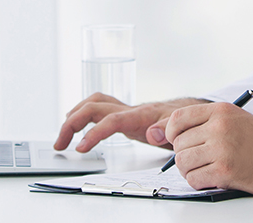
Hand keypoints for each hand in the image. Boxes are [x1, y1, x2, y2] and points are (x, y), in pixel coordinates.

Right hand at [53, 93, 208, 151]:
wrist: (192, 112)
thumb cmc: (185, 120)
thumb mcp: (181, 127)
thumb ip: (167, 128)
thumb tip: (152, 132)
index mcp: (141, 115)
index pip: (111, 121)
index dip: (94, 133)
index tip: (80, 148)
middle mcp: (130, 110)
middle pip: (94, 108)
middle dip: (72, 123)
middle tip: (60, 144)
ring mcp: (126, 111)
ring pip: (94, 104)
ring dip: (74, 116)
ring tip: (62, 136)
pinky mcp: (126, 114)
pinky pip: (100, 109)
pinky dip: (84, 114)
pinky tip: (77, 125)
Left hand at [165, 102, 252, 194]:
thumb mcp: (236, 119)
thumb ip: (207, 123)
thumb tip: (170, 134)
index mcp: (221, 111)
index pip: (178, 119)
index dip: (171, 133)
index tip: (176, 141)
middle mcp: (219, 127)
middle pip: (179, 144)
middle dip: (185, 155)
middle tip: (199, 160)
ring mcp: (222, 149)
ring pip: (183, 162)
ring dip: (190, 170)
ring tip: (205, 170)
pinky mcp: (225, 171)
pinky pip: (194, 179)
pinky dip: (199, 183)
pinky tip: (213, 179)